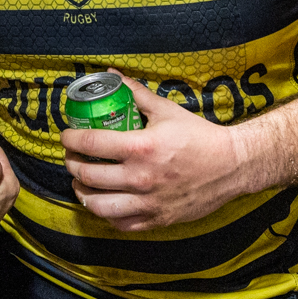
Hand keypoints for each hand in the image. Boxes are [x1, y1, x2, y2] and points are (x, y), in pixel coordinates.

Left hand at [62, 72, 245, 229]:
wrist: (231, 166)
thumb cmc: (199, 136)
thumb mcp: (166, 110)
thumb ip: (135, 93)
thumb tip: (112, 75)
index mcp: (141, 148)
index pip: (91, 143)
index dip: (71, 139)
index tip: (66, 136)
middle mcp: (140, 178)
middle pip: (88, 175)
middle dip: (72, 164)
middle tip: (71, 156)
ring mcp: (148, 202)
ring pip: (98, 205)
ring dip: (82, 192)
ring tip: (80, 182)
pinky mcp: (157, 219)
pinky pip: (120, 223)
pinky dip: (105, 213)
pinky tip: (103, 201)